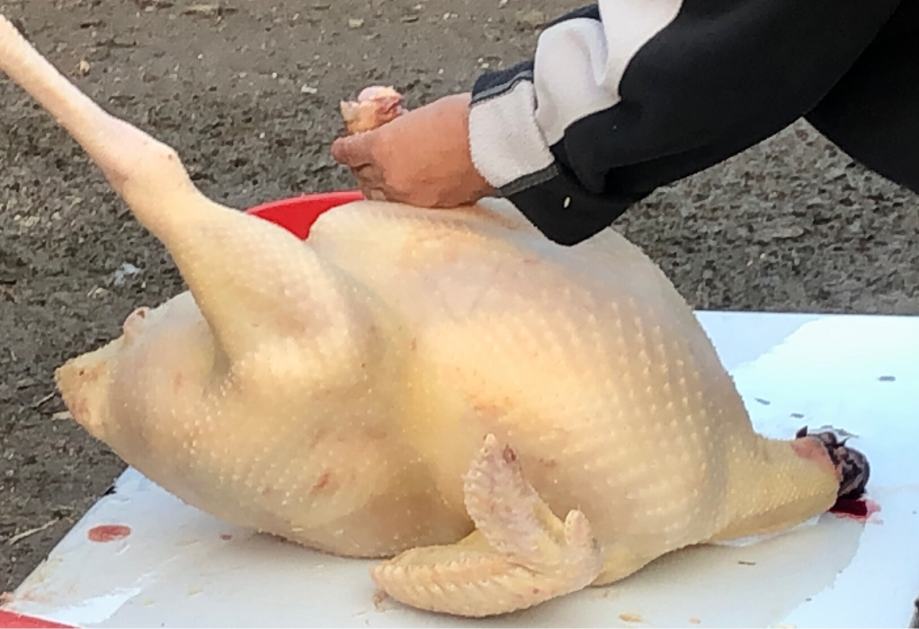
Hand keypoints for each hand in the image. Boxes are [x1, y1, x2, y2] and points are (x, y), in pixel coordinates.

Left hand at [330, 93, 494, 206]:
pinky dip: (405, 195)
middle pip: (362, 178)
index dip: (343, 148)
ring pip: (381, 197)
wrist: (493, 142)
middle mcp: (389, 176)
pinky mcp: (431, 207)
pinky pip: (406, 204)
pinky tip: (412, 187)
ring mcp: (409, 195)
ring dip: (380, 186)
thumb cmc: (462, 118)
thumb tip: (400, 133)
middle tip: (366, 161)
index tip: (342, 147)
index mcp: (381, 146)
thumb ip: (402, 128)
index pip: (348, 152)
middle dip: (362, 168)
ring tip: (387, 178)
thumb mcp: (422, 114)